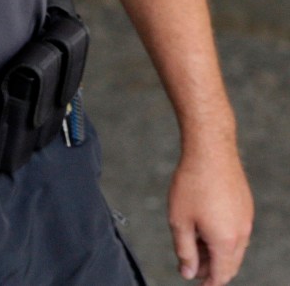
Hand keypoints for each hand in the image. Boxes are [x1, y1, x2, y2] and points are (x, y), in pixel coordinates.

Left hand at [168, 148, 252, 284]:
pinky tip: (204, 230)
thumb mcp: (180, 221)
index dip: (208, 283)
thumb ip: (184, 251)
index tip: (196, 284)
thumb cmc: (192, 184)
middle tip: (191, 268)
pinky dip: (222, 239)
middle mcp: (241, 234)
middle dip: (211, 270)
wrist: (210, 153)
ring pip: (234, 249)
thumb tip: (188, 273)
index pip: (221, 274)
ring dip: (216, 254)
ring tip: (194, 248)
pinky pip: (236, 232)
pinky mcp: (245, 207)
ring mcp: (246, 220)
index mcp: (226, 241)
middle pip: (229, 264)